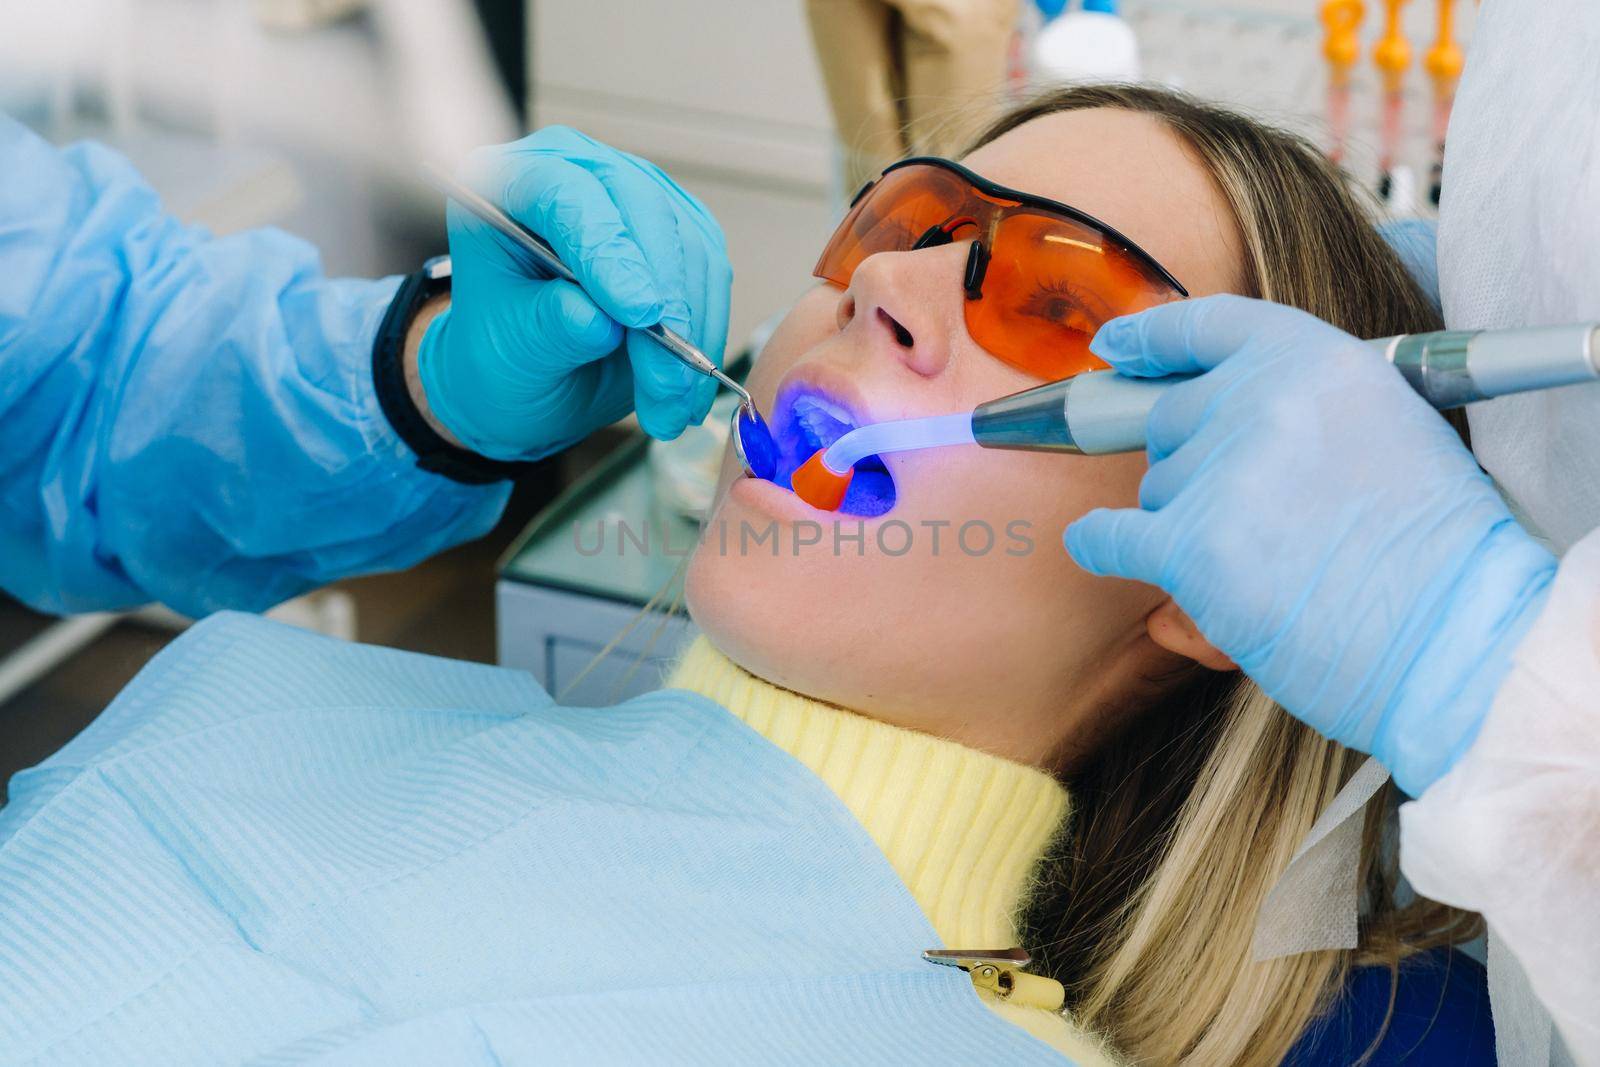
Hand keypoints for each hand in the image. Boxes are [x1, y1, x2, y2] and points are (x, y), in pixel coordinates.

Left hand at [418, 126, 731, 459]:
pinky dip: (707, 331)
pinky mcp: (679, 230)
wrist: (530, 376)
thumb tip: (601, 322)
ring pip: (689, 246)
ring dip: (693, 331)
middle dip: (665, 303)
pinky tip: (689, 384)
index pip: (567, 194)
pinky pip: (710, 273)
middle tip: (666, 382)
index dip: (607, 250)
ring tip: (672, 404)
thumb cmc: (503, 354)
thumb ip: (550, 328)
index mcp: (510, 183)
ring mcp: (635, 195)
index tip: (638, 315)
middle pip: (644, 210)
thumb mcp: (510, 351)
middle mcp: (578, 172)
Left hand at [1065, 295, 1556, 794]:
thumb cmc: (1433, 549)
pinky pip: (1109, 536)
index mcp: (1317, 359)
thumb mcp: (1389, 428)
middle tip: (1251, 516)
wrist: (1455, 637)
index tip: (1115, 348)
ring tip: (1263, 565)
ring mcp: (1220, 473)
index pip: (1208, 326)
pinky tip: (1103, 549)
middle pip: (1172, 419)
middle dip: (1195, 466)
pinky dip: (1103, 546)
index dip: (1151, 337)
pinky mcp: (1190, 546)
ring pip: (1156, 488)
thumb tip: (1212, 406)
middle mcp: (1261, 401)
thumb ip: (1303, 404)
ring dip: (1185, 525)